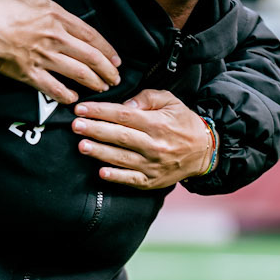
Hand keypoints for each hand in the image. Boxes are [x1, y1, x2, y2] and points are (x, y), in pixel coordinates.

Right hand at [0, 0, 119, 102]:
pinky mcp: (28, 73)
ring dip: (92, 82)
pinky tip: (72, 99)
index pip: (90, 34)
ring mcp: (42, 57)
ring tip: (101, 89)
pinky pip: (51, 87)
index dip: (106, 48)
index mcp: (55, 16)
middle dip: (106, 69)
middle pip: (89, 56)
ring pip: (76, 72)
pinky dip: (64, 95)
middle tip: (116, 79)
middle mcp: (55, 38)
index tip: (116, 58)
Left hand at [73, 87, 214, 190]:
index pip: (124, 115)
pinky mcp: (151, 181)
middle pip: (120, 136)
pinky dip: (116, 176)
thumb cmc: (183, 123)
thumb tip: (125, 103)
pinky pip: (131, 179)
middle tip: (76, 126)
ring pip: (122, 158)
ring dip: (100, 152)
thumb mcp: (171, 102)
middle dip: (95, 130)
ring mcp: (152, 165)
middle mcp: (154, 145)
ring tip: (82, 146)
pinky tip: (101, 172)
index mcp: (157, 123)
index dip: (101, 111)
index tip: (82, 109)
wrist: (204, 151)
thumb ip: (147, 98)